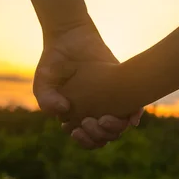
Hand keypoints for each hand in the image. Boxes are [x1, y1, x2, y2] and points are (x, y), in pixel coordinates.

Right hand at [32, 23, 142, 147]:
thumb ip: (46, 99)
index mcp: (78, 118)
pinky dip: (134, 116)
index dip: (85, 140)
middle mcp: (96, 113)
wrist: (70, 37)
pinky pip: (133, 108)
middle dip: (99, 136)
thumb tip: (63, 111)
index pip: (88, 140)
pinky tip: (130, 117)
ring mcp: (111, 102)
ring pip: (120, 127)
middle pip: (105, 137)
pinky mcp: (123, 88)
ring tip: (105, 118)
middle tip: (89, 121)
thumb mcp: (44, 80)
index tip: (76, 130)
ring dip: (115, 129)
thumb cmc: (53, 62)